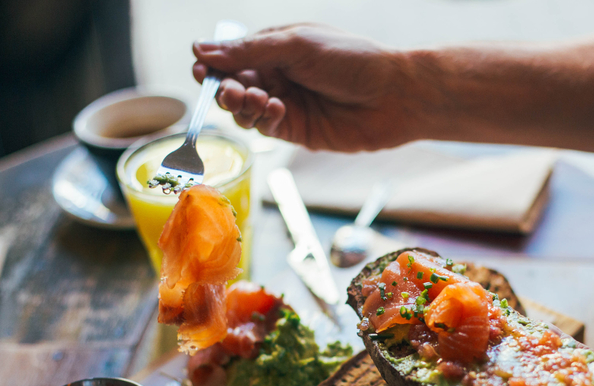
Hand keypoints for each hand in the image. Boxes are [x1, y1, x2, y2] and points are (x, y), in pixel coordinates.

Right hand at [192, 25, 423, 150]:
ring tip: (255, 98)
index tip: (200, 69)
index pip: (232, 57)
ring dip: (242, 105)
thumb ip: (249, 51)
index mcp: (276, 48)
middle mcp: (278, 76)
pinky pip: (266, 128)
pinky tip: (276, 109)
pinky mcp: (297, 130)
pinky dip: (264, 119)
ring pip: (245, 110)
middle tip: (228, 90)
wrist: (392, 95)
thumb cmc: (350, 60)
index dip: (214, 64)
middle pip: (233, 86)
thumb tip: (202, 49)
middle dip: (225, 88)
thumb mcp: (295, 46)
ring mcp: (287, 104)